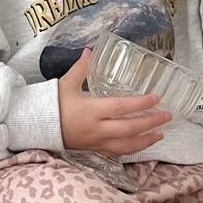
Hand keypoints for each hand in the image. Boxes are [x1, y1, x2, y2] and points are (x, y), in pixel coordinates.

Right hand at [57, 49, 172, 155]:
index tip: (156, 98)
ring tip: (161, 134)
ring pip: (126, 145)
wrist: (35, 128)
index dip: (140, 103)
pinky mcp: (93, 149)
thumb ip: (81, 68)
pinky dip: (132, 149)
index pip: (121, 107)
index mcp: (91, 110)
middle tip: (167, 116)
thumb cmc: (51, 104)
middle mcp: (96, 128)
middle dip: (151, 123)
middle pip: (129, 128)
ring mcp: (96, 141)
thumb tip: (90, 50)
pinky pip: (116, 152)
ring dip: (146, 140)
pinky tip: (141, 144)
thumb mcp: (66, 83)